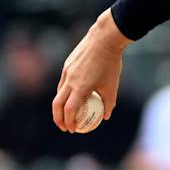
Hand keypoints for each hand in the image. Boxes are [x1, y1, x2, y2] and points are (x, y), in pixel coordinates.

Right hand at [53, 10, 129, 132]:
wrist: (104, 39)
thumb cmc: (111, 64)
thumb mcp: (112, 86)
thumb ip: (109, 103)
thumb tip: (106, 117)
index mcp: (80, 87)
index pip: (69, 110)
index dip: (69, 122)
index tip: (73, 130)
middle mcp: (70, 80)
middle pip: (57, 104)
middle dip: (58, 118)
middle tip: (64, 127)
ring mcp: (67, 71)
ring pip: (59, 92)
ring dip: (60, 105)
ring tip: (66, 113)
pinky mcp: (67, 64)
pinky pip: (63, 82)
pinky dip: (64, 92)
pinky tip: (71, 95)